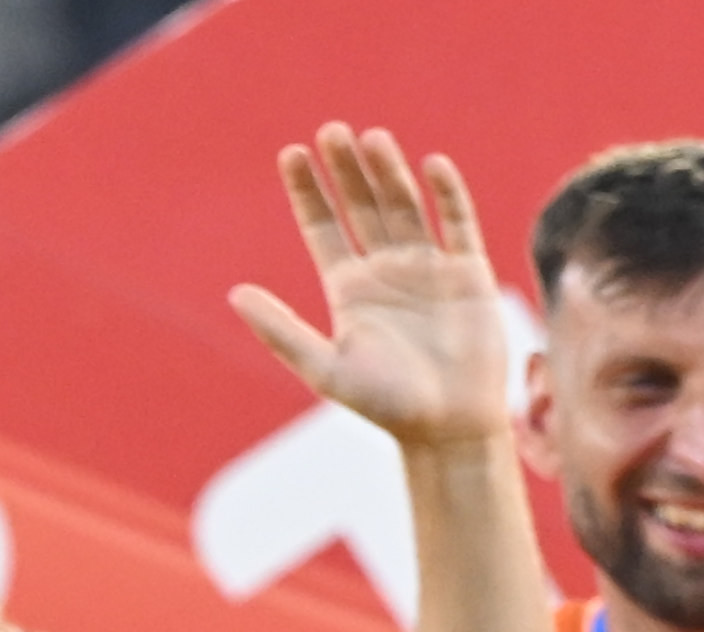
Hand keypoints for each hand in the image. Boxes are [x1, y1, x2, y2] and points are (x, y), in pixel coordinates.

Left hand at [225, 126, 514, 454]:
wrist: (448, 429)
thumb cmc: (386, 406)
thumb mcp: (325, 368)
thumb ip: (281, 331)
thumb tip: (235, 295)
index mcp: (349, 290)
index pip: (322, 228)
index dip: (307, 192)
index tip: (291, 155)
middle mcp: (386, 272)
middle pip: (361, 206)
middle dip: (347, 170)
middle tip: (331, 131)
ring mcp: (428, 268)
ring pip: (405, 206)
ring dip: (388, 172)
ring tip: (371, 139)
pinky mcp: (468, 273)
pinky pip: (457, 223)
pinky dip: (446, 194)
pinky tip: (430, 166)